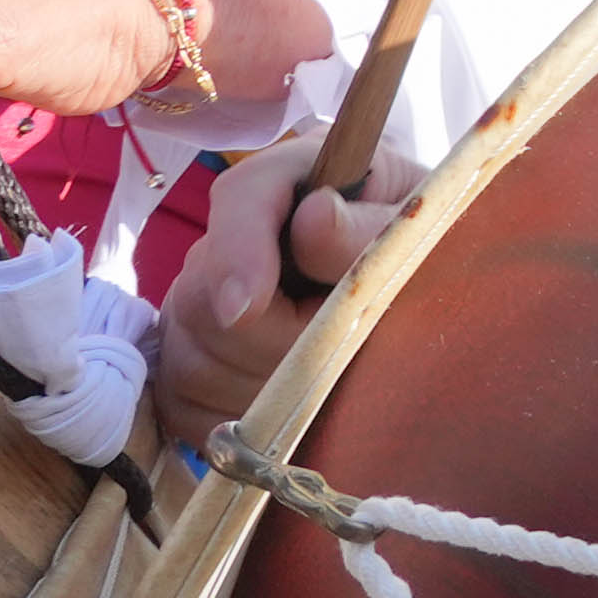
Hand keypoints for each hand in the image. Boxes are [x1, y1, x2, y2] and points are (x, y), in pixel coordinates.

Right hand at [147, 132, 404, 449]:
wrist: (406, 282)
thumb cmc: (414, 243)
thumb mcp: (414, 224)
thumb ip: (370, 227)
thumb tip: (315, 216)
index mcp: (290, 178)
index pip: (241, 199)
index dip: (238, 253)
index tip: (247, 307)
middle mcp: (229, 239)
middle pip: (207, 303)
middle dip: (277, 337)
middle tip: (345, 336)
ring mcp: (198, 304)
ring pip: (193, 363)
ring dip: (262, 382)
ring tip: (326, 363)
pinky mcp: (188, 360)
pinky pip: (183, 406)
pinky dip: (233, 418)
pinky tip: (286, 400)